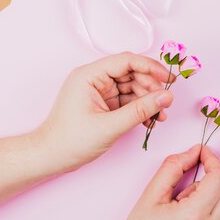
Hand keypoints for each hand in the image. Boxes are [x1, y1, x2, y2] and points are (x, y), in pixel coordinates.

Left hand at [34, 52, 175, 171]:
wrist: (50, 158)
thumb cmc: (69, 141)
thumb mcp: (110, 126)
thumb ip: (140, 110)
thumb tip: (165, 97)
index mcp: (90, 75)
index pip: (126, 61)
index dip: (150, 67)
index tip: (168, 79)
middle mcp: (95, 79)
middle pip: (132, 73)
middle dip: (151, 87)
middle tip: (166, 102)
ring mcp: (100, 91)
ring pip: (133, 87)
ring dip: (149, 100)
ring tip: (161, 116)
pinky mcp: (104, 104)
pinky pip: (128, 100)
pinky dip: (141, 109)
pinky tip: (151, 120)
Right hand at [120, 145, 219, 219]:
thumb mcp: (150, 197)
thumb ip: (173, 168)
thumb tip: (193, 151)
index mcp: (193, 215)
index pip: (218, 177)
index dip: (212, 159)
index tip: (202, 153)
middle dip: (207, 181)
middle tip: (182, 193)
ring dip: (210, 199)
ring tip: (184, 212)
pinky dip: (213, 215)